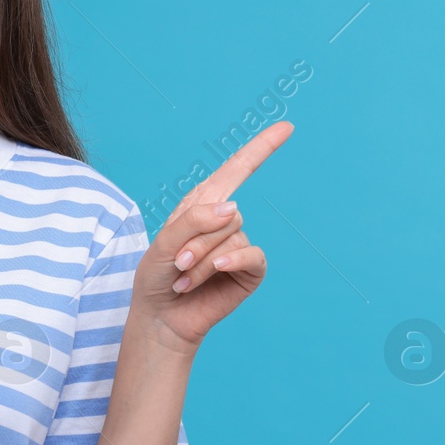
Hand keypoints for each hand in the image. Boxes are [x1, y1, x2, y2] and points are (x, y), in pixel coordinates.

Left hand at [129, 121, 293, 354]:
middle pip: (224, 212)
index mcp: (202, 205)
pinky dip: (228, 263)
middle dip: (195, 239)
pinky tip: (212, 274)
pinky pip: (250, 255)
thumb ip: (193, 221)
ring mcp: (239, 244)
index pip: (235, 170)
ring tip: (184, 277)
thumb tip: (235, 207)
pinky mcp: (250, 269)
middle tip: (176, 263)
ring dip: (202, 259)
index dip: (261, 148)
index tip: (287, 127)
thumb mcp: (162, 244)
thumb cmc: (157, 278)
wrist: (161, 317)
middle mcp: (224, 221)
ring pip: (232, 235)